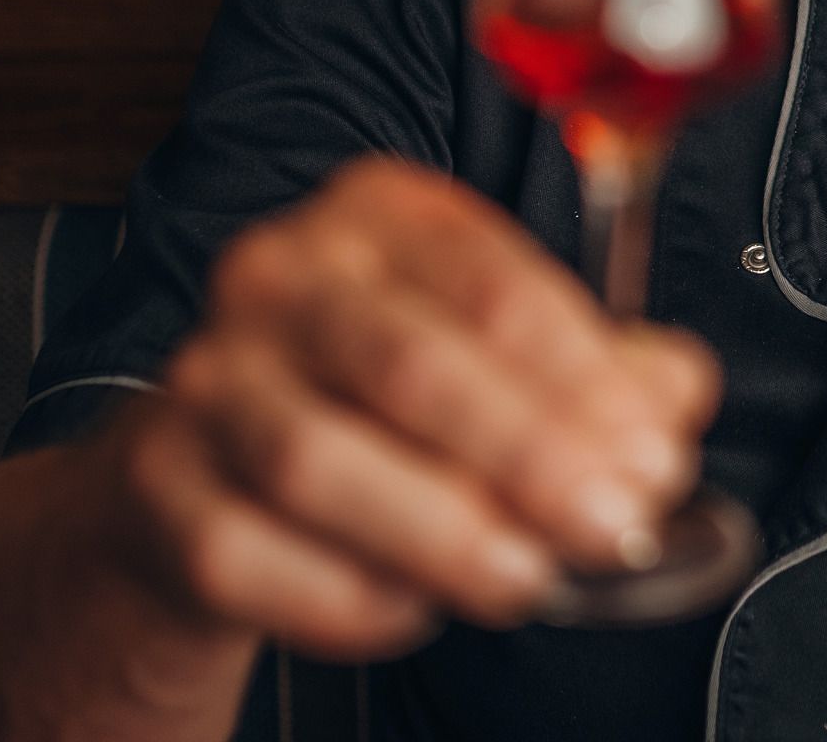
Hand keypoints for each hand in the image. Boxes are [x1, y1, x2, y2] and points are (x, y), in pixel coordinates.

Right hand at [84, 153, 721, 661]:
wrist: (199, 478)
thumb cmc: (376, 406)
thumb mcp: (500, 363)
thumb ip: (604, 373)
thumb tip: (674, 397)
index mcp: (376, 216)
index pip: (491, 282)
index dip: (584, 377)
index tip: (655, 458)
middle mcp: (278, 275)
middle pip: (407, 362)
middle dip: (526, 453)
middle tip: (609, 527)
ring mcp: (204, 379)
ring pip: (316, 459)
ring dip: (439, 530)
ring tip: (526, 578)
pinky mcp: (153, 487)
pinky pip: (249, 554)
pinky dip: (343, 594)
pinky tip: (415, 609)